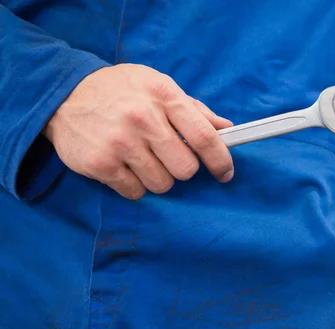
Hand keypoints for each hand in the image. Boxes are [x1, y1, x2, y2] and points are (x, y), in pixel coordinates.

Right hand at [44, 63, 233, 199]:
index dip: (220, 160)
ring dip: (159, 178)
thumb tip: (226, 129)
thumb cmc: (121, 91)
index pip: (204, 136)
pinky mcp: (101, 164)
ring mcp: (120, 142)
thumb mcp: (158, 86)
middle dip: (183, 169)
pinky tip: (125, 166)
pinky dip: (135, 185)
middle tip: (170, 158)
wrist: (64, 94)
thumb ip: (193, 109)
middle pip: (186, 169)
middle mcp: (143, 118)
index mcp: (163, 96)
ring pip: (163, 184)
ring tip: (144, 159)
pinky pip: (136, 192)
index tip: (225, 172)